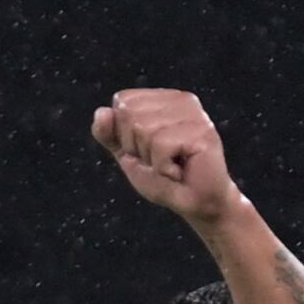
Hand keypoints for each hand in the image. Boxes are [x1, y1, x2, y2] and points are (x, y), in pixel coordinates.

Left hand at [91, 89, 241, 225]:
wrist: (194, 203)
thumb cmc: (164, 178)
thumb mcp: (128, 155)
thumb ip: (109, 134)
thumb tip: (101, 112)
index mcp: (162, 99)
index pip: (122, 102)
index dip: (124, 134)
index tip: (146, 150)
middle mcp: (179, 100)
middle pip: (130, 115)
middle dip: (136, 147)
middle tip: (160, 160)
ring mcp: (193, 113)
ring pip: (144, 129)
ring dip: (151, 159)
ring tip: (171, 166)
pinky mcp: (202, 131)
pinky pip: (160, 145)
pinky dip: (163, 167)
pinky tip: (178, 171)